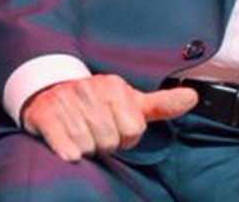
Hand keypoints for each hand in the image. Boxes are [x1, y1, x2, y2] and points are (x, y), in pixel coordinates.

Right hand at [21, 75, 197, 161]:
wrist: (51, 91)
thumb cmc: (97, 102)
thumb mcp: (130, 101)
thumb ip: (161, 103)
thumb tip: (193, 97)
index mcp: (116, 87)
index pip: (133, 129)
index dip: (126, 137)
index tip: (116, 129)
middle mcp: (92, 89)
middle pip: (110, 140)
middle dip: (104, 144)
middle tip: (95, 133)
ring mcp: (67, 100)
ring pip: (88, 145)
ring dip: (85, 149)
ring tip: (80, 136)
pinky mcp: (45, 114)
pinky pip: (62, 142)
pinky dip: (66, 151)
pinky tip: (68, 152)